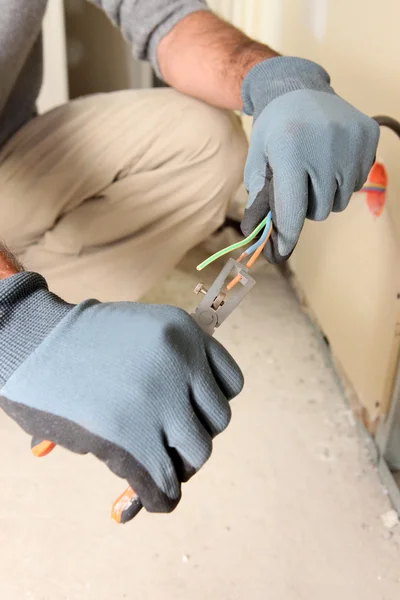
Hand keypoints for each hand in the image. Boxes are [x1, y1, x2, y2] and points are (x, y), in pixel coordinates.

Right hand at [0, 273, 242, 514]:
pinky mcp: (132, 437)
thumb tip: (183, 423)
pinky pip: (163, 484)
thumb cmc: (76, 342)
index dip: (210, 406)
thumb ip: (167, 366)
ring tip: (149, 469)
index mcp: (184, 331)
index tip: (191, 417)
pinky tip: (135, 504)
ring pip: (198, 453)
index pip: (232, 384)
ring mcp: (160, 399)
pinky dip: (156, 500)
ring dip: (176, 468)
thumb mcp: (135, 332)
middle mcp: (181, 361)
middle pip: (218, 420)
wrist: (28, 345)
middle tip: (166, 446)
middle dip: (193, 437)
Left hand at [241, 57, 379, 262]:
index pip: (293, 208)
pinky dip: (342, 180)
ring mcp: (351, 140)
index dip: (286, 235)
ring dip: (325, 195)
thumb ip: (259, 198)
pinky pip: (358, 182)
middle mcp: (325, 145)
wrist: (297, 87)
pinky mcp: (368, 137)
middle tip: (297, 185)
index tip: (280, 251)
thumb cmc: (273, 128)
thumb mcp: (257, 160)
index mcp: (291, 149)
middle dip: (305, 206)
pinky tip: (329, 159)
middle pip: (319, 210)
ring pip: (340, 200)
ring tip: (313, 170)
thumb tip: (257, 234)